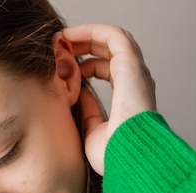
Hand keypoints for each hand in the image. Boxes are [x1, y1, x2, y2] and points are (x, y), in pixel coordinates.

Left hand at [62, 23, 156, 174]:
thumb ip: (88, 110)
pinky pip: (113, 36)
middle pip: (110, 50)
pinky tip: (70, 36)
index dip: (85, 63)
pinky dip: (92, 30)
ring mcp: (136, 73)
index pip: (108, 69)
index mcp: (129, 96)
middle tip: (59, 46)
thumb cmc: (113, 155)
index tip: (63, 65)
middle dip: (84, 44)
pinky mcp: (131, 66)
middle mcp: (135, 82)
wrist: (128, 159)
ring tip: (62, 38)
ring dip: (86, 35)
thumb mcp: (93, 131)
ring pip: (112, 39)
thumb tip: (79, 94)